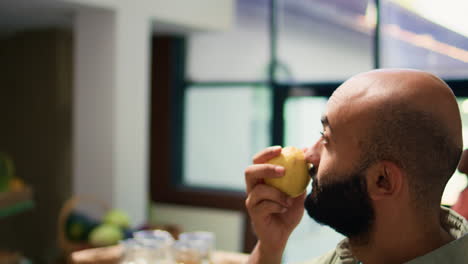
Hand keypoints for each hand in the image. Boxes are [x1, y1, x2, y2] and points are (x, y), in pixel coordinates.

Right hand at [245, 146, 305, 261]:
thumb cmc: (288, 211)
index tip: (281, 149)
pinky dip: (278, 206)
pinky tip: (285, 209)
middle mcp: (253, 188)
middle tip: (283, 171)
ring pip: (259, 190)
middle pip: (250, 171)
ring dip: (277, 193)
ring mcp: (252, 202)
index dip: (266, 153)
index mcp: (261, 179)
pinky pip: (265, 206)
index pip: (258, 160)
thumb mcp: (298, 192)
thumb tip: (308, 155)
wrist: (281, 235)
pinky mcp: (255, 214)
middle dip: (266, 168)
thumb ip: (300, 176)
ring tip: (289, 200)